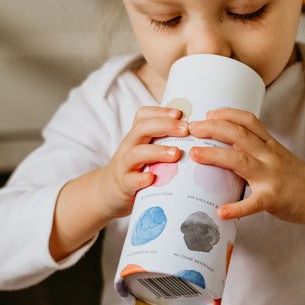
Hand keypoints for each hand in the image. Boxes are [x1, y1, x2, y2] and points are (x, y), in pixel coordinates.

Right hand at [96, 105, 187, 219]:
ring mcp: (124, 166)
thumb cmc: (137, 169)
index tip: (180, 113)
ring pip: (136, 153)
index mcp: (137, 136)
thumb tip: (197, 131)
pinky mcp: (123, 185)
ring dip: (157, 151)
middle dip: (165, 126)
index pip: (143, 115)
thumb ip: (163, 141)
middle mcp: (129, 147)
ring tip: (176, 153)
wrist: (108, 193)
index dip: (161, 111)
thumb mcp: (146, 150)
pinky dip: (141, 179)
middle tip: (186, 129)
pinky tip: (152, 179)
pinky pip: (130, 180)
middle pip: (142, 129)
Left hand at [188, 108, 304, 223]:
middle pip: (238, 135)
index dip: (226, 113)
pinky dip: (236, 208)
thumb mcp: (277, 155)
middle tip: (192, 128)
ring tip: (195, 155)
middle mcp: (269, 155)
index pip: (248, 120)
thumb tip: (227, 145)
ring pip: (240, 160)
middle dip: (213, 128)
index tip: (208, 113)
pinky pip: (252, 203)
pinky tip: (220, 212)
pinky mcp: (273, 198)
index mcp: (269, 144)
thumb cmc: (296, 177)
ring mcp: (271, 176)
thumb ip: (256, 149)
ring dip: (215, 155)